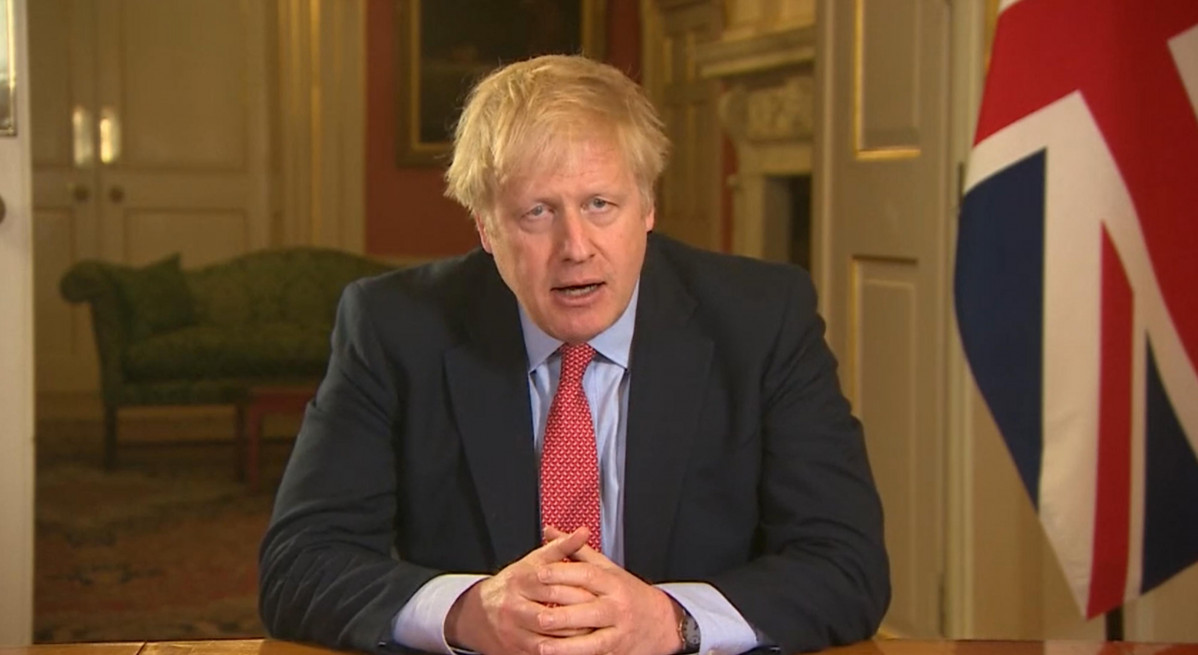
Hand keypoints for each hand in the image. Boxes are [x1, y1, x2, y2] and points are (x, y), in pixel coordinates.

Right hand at [445, 527, 597, 653]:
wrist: (478, 612)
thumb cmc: (513, 583)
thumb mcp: (534, 561)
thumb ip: (562, 547)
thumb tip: (584, 532)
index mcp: (518, 581)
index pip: (549, 586)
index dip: (575, 590)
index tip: (597, 593)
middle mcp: (512, 607)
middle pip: (547, 617)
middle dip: (575, 618)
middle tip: (599, 617)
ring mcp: (511, 631)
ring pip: (546, 640)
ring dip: (571, 640)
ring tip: (593, 633)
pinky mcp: (514, 650)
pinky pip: (542, 654)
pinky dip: (561, 651)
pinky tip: (577, 646)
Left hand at [533, 526, 684, 654]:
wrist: (661, 621)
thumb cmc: (629, 592)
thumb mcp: (607, 568)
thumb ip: (577, 550)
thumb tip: (550, 531)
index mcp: (613, 582)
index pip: (587, 575)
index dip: (562, 574)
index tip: (539, 574)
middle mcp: (617, 606)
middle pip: (588, 608)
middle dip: (561, 613)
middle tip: (536, 615)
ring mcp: (618, 630)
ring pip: (592, 638)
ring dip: (565, 644)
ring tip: (541, 644)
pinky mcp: (616, 649)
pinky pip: (594, 653)